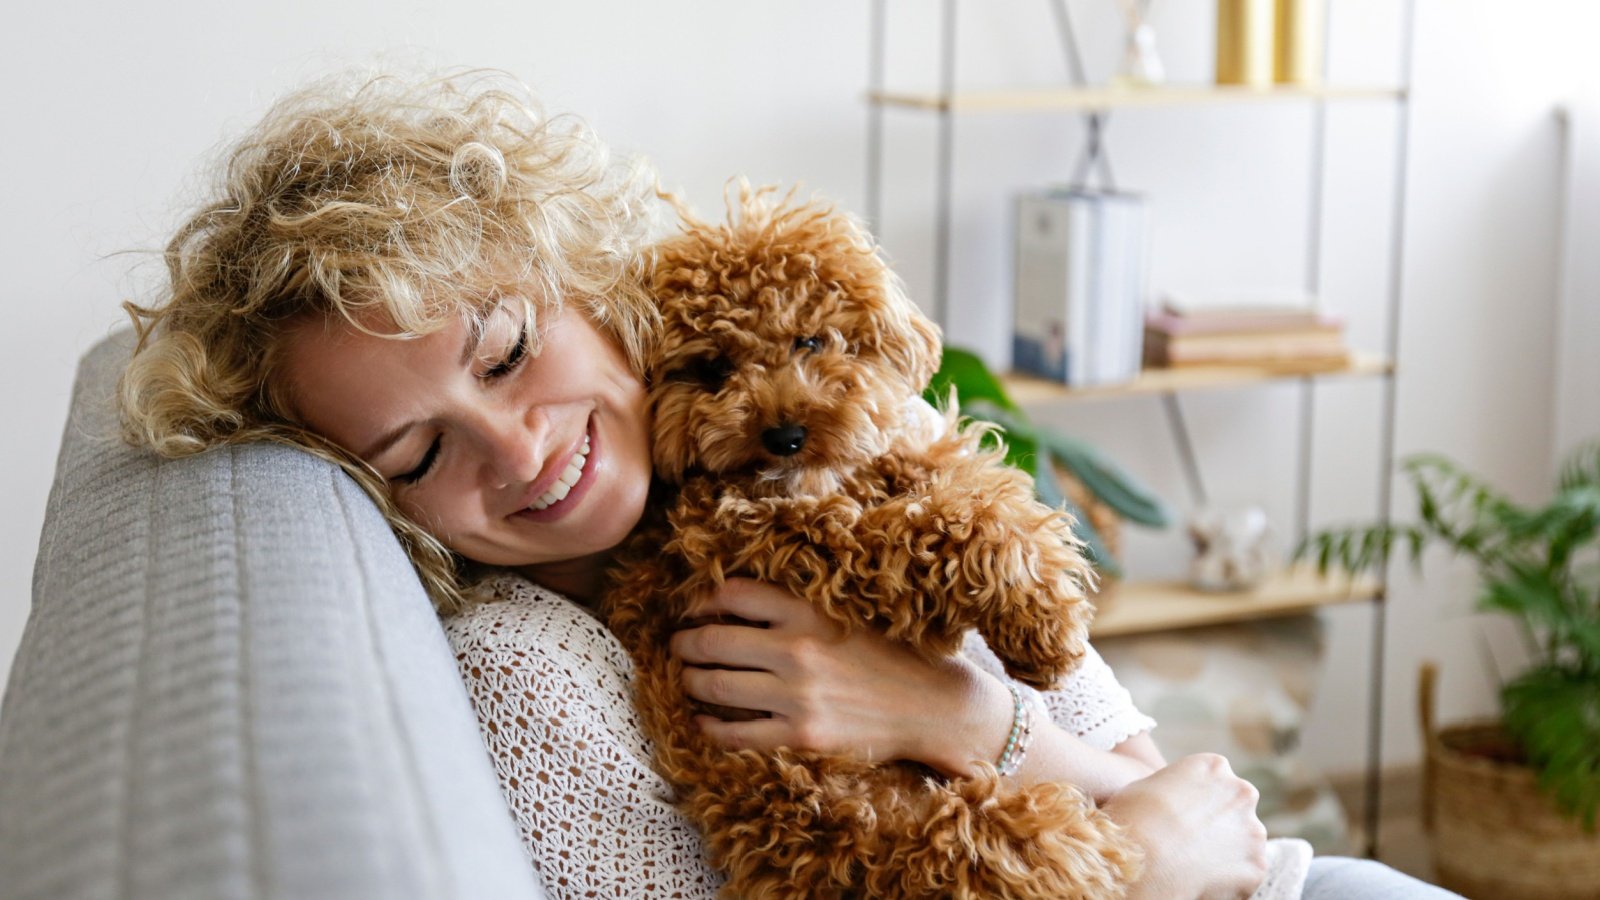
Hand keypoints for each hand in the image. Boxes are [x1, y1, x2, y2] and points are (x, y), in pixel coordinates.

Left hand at [669, 578, 984, 769]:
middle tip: (676, 646)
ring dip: (691, 682)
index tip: (692, 609)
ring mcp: (798, 696)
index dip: (701, 601)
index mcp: (809, 611)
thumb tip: (733, 601)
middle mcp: (798, 650)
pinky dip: (710, 727)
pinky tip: (704, 722)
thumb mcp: (844, 615)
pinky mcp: (802, 736)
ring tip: (687, 679)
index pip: (732, 594)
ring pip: (715, 687)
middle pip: (712, 641)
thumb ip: (795, 608)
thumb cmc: (888, 655)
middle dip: (684, 644)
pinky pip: (736, 733)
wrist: (933, 705)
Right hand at [1101, 754, 1268, 899]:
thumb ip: (1174, 790)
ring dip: (1226, 854)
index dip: (1200, 802)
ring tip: (1192, 866)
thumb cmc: (1134, 818)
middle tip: (1192, 844)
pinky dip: (1228, 882)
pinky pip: (1244, 875)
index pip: (1217, 781)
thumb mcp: (1148, 786)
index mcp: (1213, 767)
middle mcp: (1241, 793)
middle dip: (1221, 826)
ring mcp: (1253, 831)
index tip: (1185, 818)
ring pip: (1244, 844)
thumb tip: (1172, 805)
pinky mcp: (1257, 866)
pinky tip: (1200, 881)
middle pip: (1236, 810)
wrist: (1146, 857)